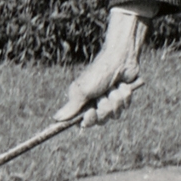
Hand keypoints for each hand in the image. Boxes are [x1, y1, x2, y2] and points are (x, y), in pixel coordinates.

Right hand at [53, 8, 148, 126]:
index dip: (88, 119)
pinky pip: (125, 106)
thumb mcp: (82, 90)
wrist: (120, 59)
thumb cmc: (98, 73)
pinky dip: (124, 95)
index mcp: (83, 103)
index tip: (90, 111)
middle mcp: (96, 104)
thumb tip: (56, 118)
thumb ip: (72, 106)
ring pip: (115, 115)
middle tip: (103, 95)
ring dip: (114, 99)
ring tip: (113, 86)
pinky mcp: (123, 98)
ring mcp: (111, 102)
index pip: (84, 122)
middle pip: (101, 120)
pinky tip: (122, 85)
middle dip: (104, 108)